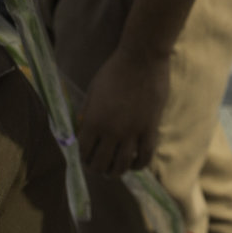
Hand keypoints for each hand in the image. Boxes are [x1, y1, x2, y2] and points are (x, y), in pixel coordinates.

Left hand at [76, 51, 170, 176]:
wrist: (142, 59)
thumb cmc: (113, 71)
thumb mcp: (92, 91)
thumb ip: (87, 114)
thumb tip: (81, 132)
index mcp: (93, 121)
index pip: (83, 152)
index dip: (82, 159)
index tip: (84, 160)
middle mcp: (111, 131)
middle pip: (100, 164)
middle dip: (96, 169)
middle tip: (98, 168)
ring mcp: (132, 133)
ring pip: (122, 166)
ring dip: (116, 173)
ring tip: (114, 172)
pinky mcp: (150, 130)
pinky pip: (144, 157)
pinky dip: (138, 165)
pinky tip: (134, 164)